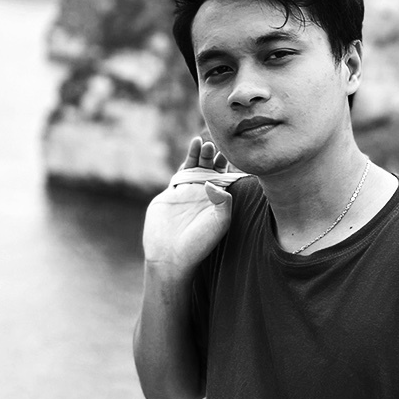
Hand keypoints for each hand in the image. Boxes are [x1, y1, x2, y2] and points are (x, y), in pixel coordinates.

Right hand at [142, 137, 232, 270]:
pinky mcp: (171, 194)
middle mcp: (204, 196)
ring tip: (201, 142)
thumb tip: (211, 181)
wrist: (171, 255)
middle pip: (210, 168)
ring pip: (195, 167)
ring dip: (199, 154)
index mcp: (219, 202)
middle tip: (212, 145)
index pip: (225, 177)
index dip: (227, 164)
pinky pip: (180, 173)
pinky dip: (186, 160)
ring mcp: (187, 194)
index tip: (227, 154)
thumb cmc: (200, 243)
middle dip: (211, 156)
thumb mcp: (220, 222)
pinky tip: (192, 150)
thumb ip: (223, 200)